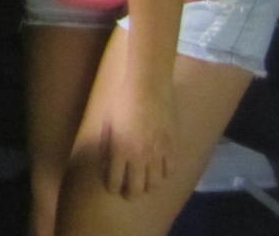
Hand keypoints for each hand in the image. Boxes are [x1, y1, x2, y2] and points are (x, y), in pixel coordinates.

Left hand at [101, 82, 176, 198]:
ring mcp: (158, 153)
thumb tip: (107, 161)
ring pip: (155, 183)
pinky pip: (170, 170)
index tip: (113, 188)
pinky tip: (159, 170)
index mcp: (119, 150)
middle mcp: (139, 156)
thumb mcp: (107, 122)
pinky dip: (164, 174)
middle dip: (131, 193)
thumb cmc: (122, 100)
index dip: (113, 187)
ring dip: (148, 186)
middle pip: (136, 188)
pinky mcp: (172, 146)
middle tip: (129, 192)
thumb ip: (107, 144)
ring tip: (144, 183)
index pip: (115, 181)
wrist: (148, 85)